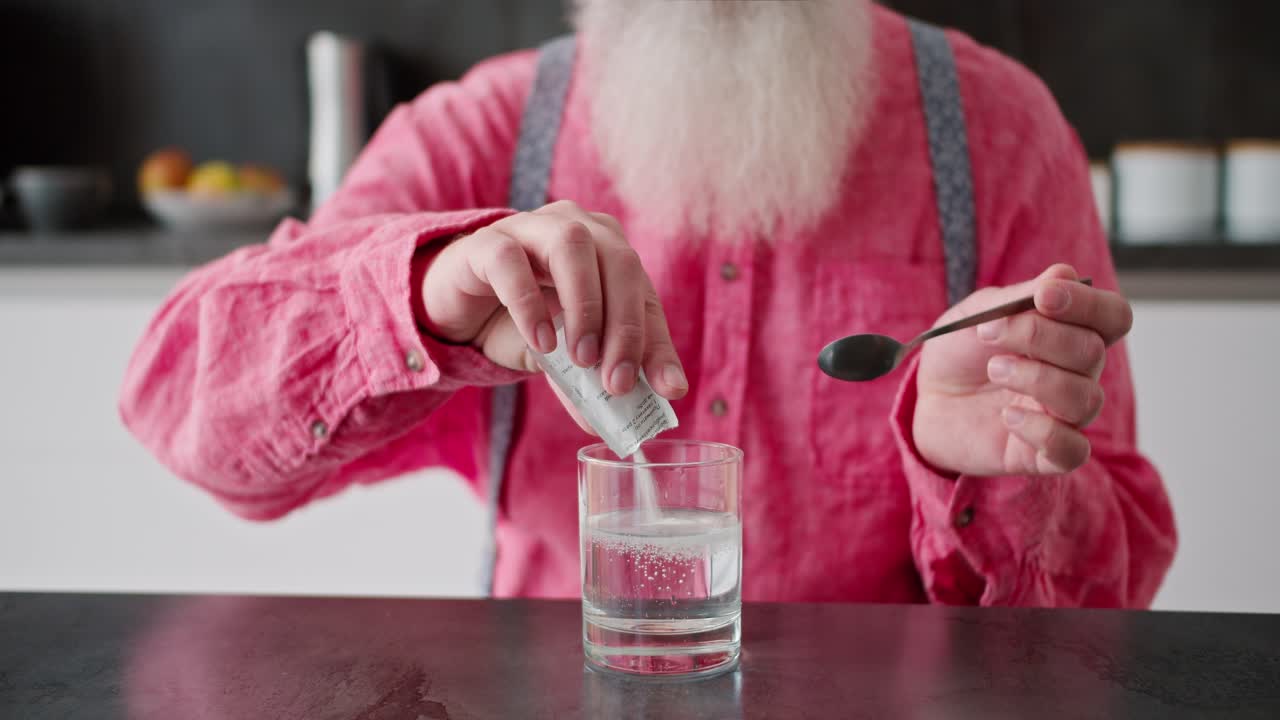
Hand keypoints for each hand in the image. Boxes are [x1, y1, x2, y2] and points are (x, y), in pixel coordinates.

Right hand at [418, 200, 687, 400]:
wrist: (459, 311)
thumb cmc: (523, 325)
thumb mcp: (566, 359)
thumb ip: (592, 381)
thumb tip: (613, 428)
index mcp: (608, 253)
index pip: (644, 293)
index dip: (656, 342)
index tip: (667, 389)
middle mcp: (577, 228)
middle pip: (618, 262)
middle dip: (625, 326)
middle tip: (617, 381)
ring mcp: (531, 228)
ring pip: (572, 245)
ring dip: (585, 305)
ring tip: (581, 360)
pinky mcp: (486, 243)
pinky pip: (510, 260)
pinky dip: (529, 303)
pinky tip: (540, 342)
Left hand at [914, 264, 1132, 475]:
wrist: (927, 398)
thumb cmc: (960, 353)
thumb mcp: (979, 314)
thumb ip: (1020, 297)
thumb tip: (1064, 274)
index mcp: (1071, 333)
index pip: (1113, 317)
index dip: (1088, 304)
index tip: (1044, 296)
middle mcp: (1077, 374)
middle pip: (1093, 352)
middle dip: (1039, 336)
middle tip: (988, 333)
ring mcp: (1064, 416)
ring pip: (1085, 399)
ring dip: (1036, 378)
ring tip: (994, 369)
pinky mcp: (1045, 454)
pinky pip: (1073, 450)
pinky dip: (1044, 432)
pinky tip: (1007, 417)